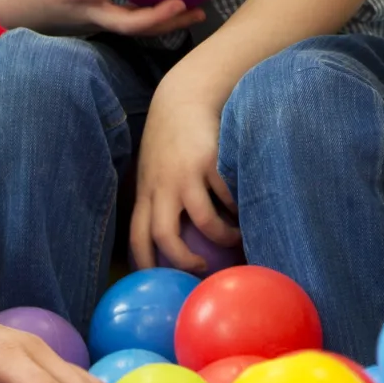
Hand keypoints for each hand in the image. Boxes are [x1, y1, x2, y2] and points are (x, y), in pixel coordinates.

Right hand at [0, 0, 203, 37]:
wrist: (17, 13)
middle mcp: (88, 12)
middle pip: (126, 24)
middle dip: (155, 17)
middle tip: (182, 2)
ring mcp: (97, 23)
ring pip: (136, 31)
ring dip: (168, 24)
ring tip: (201, 11)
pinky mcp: (103, 24)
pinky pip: (134, 26)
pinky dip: (160, 21)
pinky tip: (187, 8)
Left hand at [130, 77, 239, 272]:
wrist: (184, 98)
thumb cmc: (171, 139)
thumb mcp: (154, 169)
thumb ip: (159, 197)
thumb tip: (169, 239)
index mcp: (147, 192)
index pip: (138, 235)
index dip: (145, 263)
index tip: (159, 284)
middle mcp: (162, 186)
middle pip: (164, 235)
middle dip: (183, 259)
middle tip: (202, 269)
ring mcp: (186, 174)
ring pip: (203, 220)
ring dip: (222, 236)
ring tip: (236, 239)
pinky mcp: (209, 162)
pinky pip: (226, 196)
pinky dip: (237, 207)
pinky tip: (245, 208)